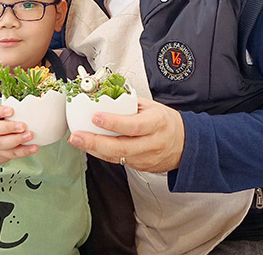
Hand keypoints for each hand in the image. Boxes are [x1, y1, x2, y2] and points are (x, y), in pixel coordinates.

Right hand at [0, 104, 37, 184]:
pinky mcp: (3, 153)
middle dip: (9, 127)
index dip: (1, 111)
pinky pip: (13, 153)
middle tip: (23, 125)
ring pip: (4, 143)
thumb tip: (34, 104)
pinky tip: (34, 147)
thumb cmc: (0, 123)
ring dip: (18, 140)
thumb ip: (15, 110)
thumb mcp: (2, 114)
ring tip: (30, 135)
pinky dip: (25, 151)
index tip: (11, 110)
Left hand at [67, 98, 184, 172]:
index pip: (133, 125)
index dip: (113, 123)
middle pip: (121, 147)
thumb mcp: (152, 107)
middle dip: (95, 142)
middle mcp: (152, 143)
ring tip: (78, 141)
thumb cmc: (167, 122)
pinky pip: (118, 162)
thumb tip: (106, 95)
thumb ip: (130, 104)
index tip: (96, 117)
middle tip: (77, 136)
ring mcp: (146, 158)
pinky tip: (91, 147)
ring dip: (94, 150)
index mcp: (156, 123)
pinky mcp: (141, 167)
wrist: (185, 144)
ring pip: (117, 157)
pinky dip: (103, 154)